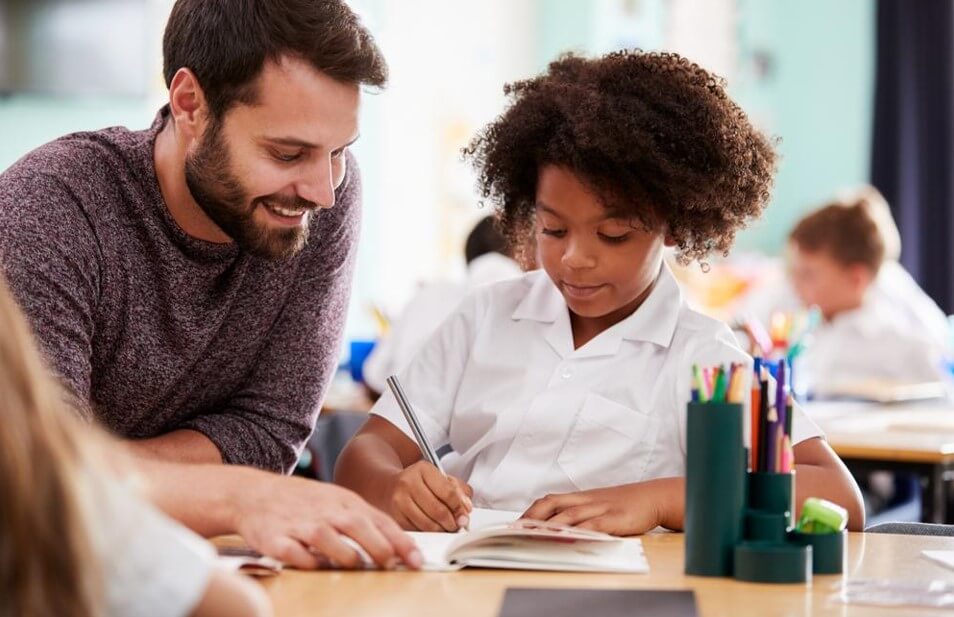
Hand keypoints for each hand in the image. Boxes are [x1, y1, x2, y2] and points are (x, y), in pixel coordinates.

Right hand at [230, 472, 421, 569]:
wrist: (254, 493)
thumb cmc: (303, 501)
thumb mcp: (337, 501)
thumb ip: (365, 521)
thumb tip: (397, 547)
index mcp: (344, 502)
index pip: (379, 521)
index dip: (400, 541)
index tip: (417, 560)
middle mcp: (325, 511)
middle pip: (357, 527)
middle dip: (378, 547)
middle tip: (391, 564)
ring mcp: (300, 524)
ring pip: (328, 540)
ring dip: (345, 556)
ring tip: (355, 566)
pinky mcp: (276, 539)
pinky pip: (294, 553)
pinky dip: (307, 562)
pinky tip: (316, 566)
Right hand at [386, 460, 473, 531]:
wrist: (388, 486)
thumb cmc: (418, 482)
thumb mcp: (439, 477)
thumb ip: (458, 489)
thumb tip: (465, 508)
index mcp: (423, 469)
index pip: (448, 492)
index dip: (460, 507)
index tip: (464, 513)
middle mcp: (408, 482)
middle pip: (439, 511)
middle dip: (452, 522)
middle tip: (457, 524)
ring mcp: (399, 500)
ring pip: (428, 524)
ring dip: (442, 530)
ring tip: (446, 527)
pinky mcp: (394, 516)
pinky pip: (418, 531)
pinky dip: (429, 532)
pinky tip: (432, 527)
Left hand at [521, 481, 676, 535]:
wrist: (652, 497)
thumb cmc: (623, 503)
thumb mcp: (598, 505)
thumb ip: (579, 514)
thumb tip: (556, 527)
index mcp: (580, 497)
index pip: (549, 500)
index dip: (531, 511)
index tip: (516, 523)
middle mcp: (586, 500)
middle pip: (553, 503)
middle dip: (533, 517)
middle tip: (518, 530)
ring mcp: (600, 508)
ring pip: (570, 513)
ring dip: (551, 524)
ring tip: (535, 534)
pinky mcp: (614, 517)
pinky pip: (594, 524)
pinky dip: (580, 530)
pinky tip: (570, 537)